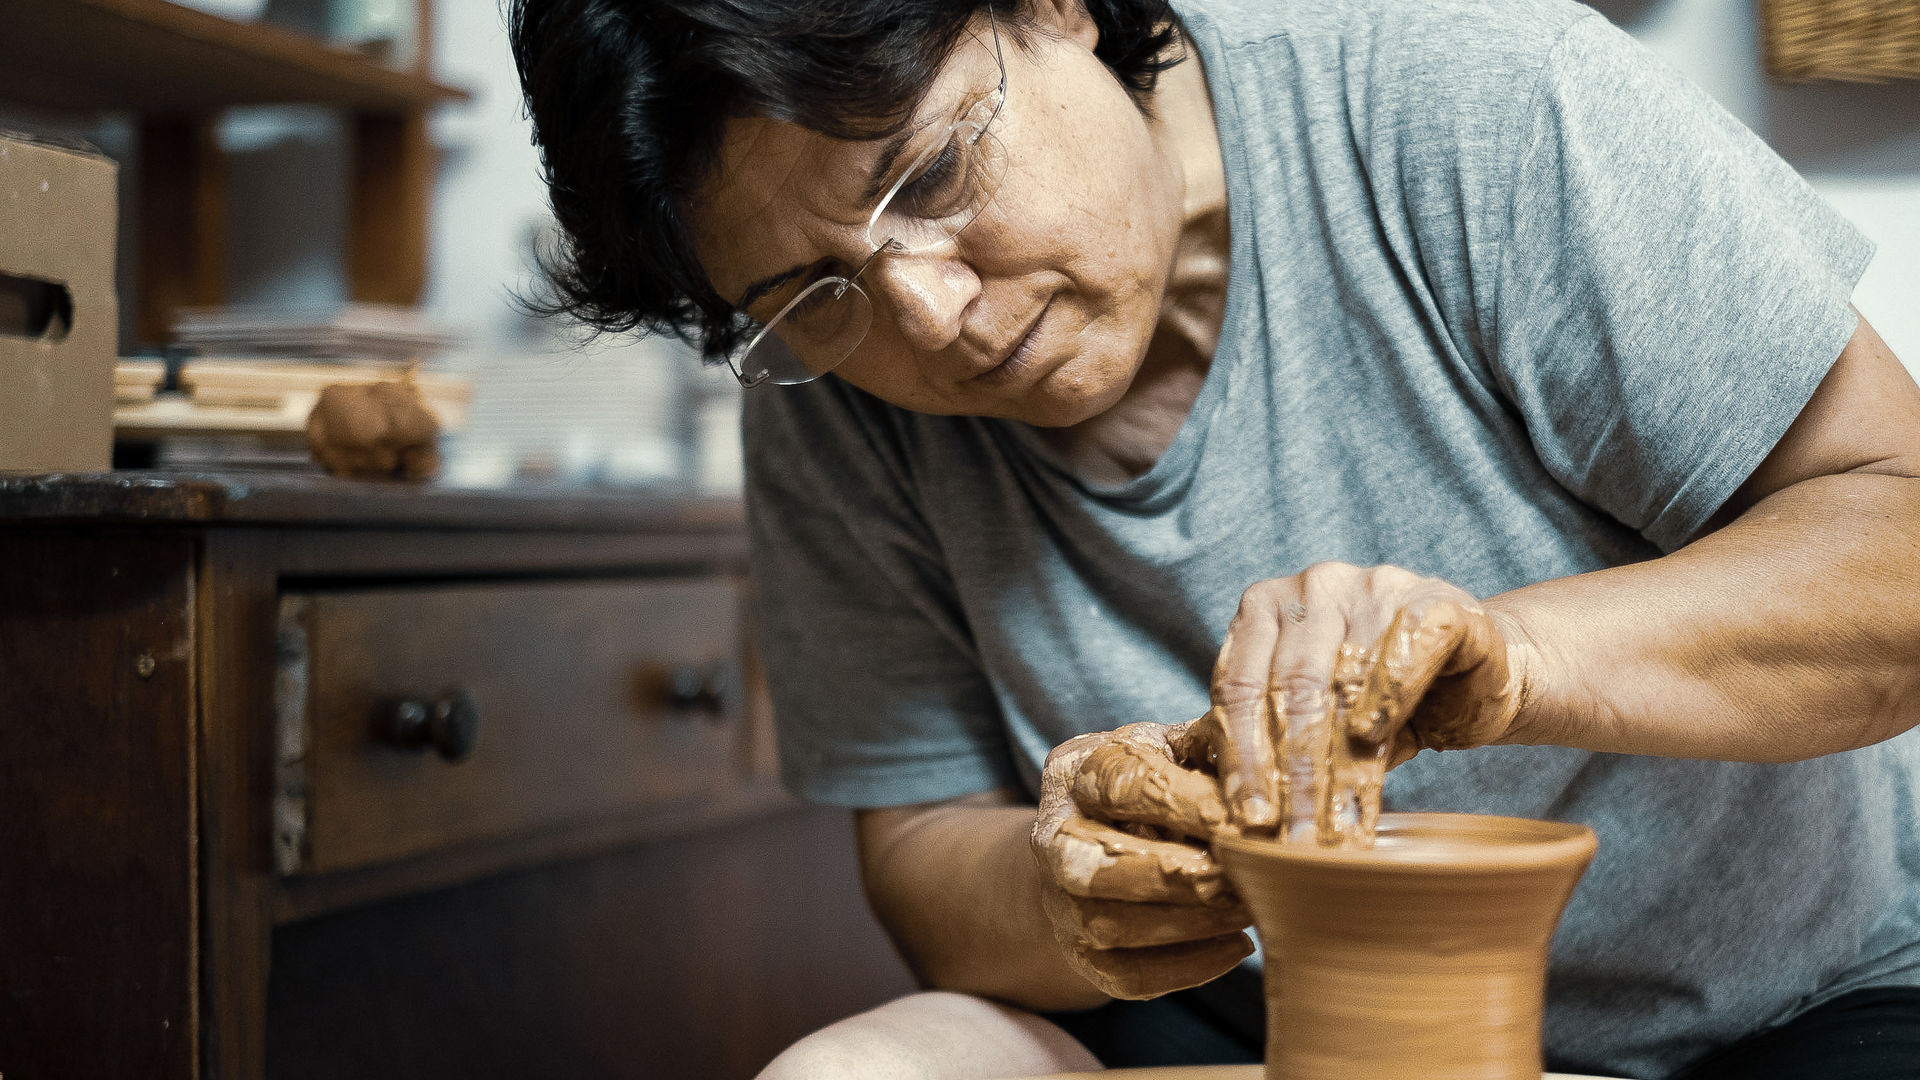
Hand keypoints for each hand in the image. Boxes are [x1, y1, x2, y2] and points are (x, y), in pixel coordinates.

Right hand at [1030, 721, 1254, 999]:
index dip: (1183, 805)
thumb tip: (1270, 762)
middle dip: (1180, 875)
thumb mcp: (1175, 747)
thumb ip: (1211, 744)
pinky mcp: (1082, 954)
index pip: (1118, 786)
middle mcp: (1051, 838)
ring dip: (1191, 922)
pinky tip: (1237, 945)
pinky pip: (1129, 976)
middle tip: (1248, 875)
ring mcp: (1058, 901)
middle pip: (1096, 866)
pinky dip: (1188, 967)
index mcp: (1074, 772)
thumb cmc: (1156, 781)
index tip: (1245, 821)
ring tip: (1250, 907)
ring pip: (1112, 925)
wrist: (1103, 838)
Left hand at [1193, 563, 1533, 840]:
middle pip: (1286, 688)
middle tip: (1288, 836)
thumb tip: (1210, 784)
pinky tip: (1370, 740)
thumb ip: (1267, 735)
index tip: (1246, 819)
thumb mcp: (1318, 717)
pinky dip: (1385, 699)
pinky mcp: (1437, 600)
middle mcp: (1313, 587)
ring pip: (1340, 678)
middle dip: (1286, 773)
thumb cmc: (1385, 701)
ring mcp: (1374, 585)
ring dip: (1334, 758)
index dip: (1239, 758)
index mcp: (1267, 607)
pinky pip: (1405, 651)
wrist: (1480, 677)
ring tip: (1327, 820)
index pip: (1237, 686)